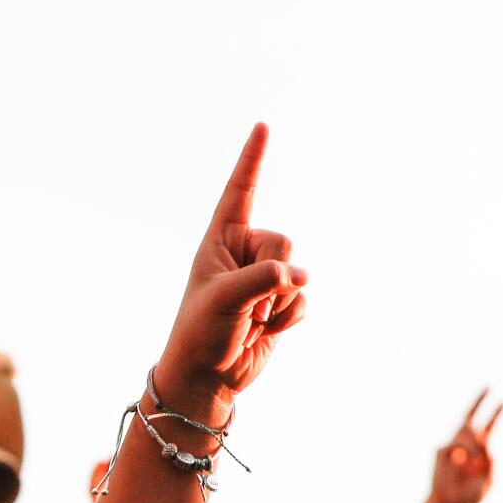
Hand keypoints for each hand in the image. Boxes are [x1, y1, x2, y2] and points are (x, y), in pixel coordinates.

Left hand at [151, 124, 306, 422]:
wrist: (206, 377)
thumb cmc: (201, 333)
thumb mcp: (225, 299)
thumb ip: (264, 278)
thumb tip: (301, 276)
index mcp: (220, 240)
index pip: (240, 191)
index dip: (253, 159)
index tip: (263, 125)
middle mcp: (244, 252)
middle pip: (283, 240)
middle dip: (270, 273)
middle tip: (243, 304)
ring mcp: (264, 277)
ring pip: (296, 272)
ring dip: (276, 302)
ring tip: (249, 319)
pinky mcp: (279, 302)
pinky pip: (302, 299)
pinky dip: (287, 318)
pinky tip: (265, 330)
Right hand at [429, 389, 502, 502]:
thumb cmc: (470, 497)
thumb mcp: (489, 480)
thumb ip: (491, 462)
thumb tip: (486, 441)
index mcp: (481, 451)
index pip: (489, 427)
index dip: (496, 413)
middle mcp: (466, 445)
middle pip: (472, 417)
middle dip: (481, 401)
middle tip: (490, 385)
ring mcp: (452, 447)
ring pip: (466, 431)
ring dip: (474, 443)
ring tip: (473, 464)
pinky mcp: (441, 451)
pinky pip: (455, 444)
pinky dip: (463, 453)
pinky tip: (461, 465)